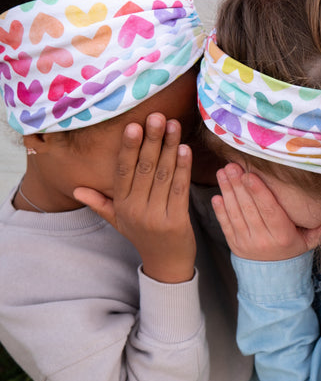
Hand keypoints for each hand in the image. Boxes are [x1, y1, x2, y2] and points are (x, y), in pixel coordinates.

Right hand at [74, 114, 195, 283]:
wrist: (166, 265)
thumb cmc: (142, 236)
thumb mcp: (118, 221)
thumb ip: (100, 203)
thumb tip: (76, 190)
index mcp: (121, 205)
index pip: (123, 171)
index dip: (128, 147)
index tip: (133, 125)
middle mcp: (136, 210)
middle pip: (144, 169)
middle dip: (151, 140)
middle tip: (156, 116)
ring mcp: (156, 216)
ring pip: (163, 176)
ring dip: (170, 148)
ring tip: (173, 125)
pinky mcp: (176, 222)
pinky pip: (180, 190)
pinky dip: (183, 168)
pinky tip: (185, 149)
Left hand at [212, 163, 320, 261]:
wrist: (273, 277)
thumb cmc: (291, 249)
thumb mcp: (309, 241)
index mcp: (283, 237)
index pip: (270, 211)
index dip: (259, 193)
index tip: (250, 175)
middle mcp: (263, 241)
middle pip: (250, 210)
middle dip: (239, 186)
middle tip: (232, 166)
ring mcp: (246, 243)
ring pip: (236, 215)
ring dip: (228, 192)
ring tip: (223, 173)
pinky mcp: (234, 245)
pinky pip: (225, 226)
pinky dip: (220, 211)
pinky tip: (217, 195)